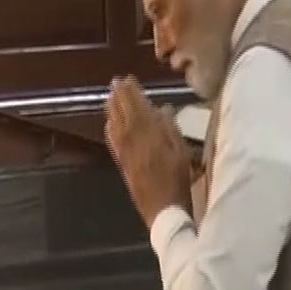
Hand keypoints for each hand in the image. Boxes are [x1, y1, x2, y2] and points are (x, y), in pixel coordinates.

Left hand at [104, 76, 191, 226]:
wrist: (163, 210)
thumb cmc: (178, 180)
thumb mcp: (181, 151)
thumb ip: (169, 128)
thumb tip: (162, 109)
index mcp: (147, 134)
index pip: (135, 106)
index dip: (131, 91)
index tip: (127, 78)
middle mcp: (131, 140)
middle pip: (121, 112)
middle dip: (118, 96)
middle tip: (115, 83)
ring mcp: (124, 153)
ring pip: (114, 125)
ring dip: (111, 109)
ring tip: (110, 97)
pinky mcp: (121, 164)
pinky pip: (112, 140)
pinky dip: (110, 127)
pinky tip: (109, 124)